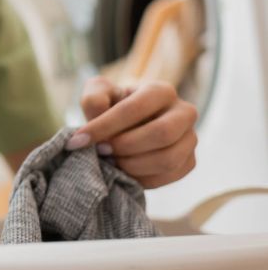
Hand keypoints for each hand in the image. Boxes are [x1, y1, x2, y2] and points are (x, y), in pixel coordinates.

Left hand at [68, 76, 197, 187]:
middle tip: (101, 151)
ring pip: (167, 159)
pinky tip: (125, 173)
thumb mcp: (98, 95)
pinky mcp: (189, 161)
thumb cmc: (111, 107)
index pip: (134, 108)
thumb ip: (94, 99)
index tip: (78, 140)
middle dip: (125, 146)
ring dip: (133, 165)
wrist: (127, 127)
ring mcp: (190, 138)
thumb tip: (98, 111)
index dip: (104, 126)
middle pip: (161, 134)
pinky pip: (170, 176)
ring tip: (112, 162)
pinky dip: (143, 179)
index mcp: (160, 91)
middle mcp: (184, 112)